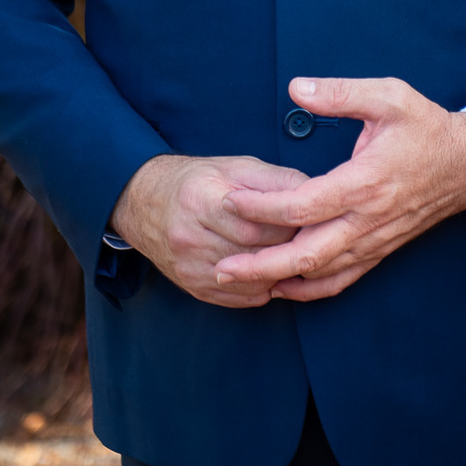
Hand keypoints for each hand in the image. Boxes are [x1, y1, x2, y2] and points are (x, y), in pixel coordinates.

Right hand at [111, 154, 308, 307]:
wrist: (149, 204)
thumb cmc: (200, 181)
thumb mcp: (236, 167)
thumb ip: (275, 180)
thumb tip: (317, 195)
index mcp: (200, 200)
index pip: (256, 224)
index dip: (290, 225)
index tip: (312, 220)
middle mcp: (190, 238)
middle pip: (256, 253)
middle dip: (290, 248)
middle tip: (314, 240)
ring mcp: (190, 268)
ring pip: (252, 281)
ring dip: (281, 271)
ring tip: (299, 255)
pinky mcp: (193, 288)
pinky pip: (241, 298)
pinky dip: (265, 287)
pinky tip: (276, 272)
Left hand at [215, 77, 465, 302]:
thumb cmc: (426, 126)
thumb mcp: (389, 96)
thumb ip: (341, 92)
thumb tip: (296, 87)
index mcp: (366, 181)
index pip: (304, 204)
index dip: (263, 205)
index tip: (230, 197)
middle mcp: (369, 218)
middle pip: (306, 254)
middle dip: (260, 263)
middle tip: (221, 265)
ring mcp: (375, 239)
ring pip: (321, 273)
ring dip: (278, 280)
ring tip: (238, 278)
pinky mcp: (380, 249)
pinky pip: (342, 279)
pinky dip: (310, 289)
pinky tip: (282, 287)